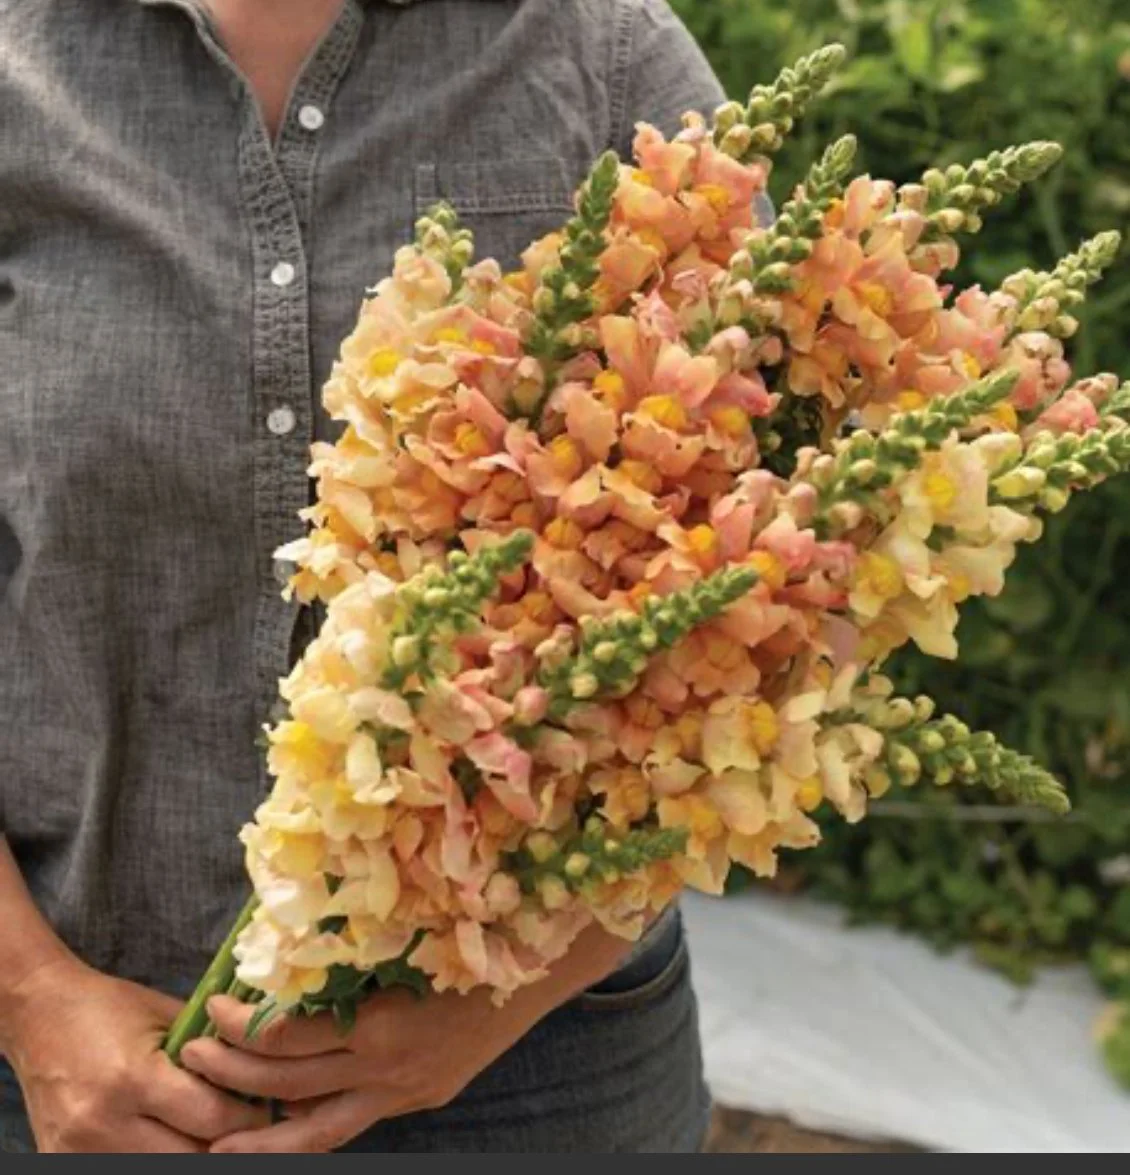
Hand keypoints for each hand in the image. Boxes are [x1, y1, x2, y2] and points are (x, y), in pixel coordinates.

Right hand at [3, 957, 269, 1151]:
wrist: (38, 1014)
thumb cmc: (107, 1008)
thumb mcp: (167, 1015)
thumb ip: (212, 1047)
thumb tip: (261, 1075)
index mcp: (133, 1078)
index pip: (212, 1118)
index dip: (248, 1116)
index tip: (264, 1107)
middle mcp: (103, 1122)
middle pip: (190, 1156)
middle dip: (225, 1143)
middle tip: (244, 1125)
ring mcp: (79, 1150)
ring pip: (160, 1171)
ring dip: (190, 1153)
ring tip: (206, 1131)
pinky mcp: (61, 1163)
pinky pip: (126, 1171)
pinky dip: (154, 1158)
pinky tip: (168, 1136)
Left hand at [183, 920, 637, 1151]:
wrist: (539, 966)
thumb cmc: (470, 933)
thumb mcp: (405, 935)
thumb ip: (348, 953)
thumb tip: (287, 950)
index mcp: (381, 1021)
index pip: (288, 1038)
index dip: (241, 1025)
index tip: (214, 1002)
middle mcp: (388, 1068)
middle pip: (289, 1087)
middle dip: (233, 1077)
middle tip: (192, 1057)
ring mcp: (405, 1091)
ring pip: (318, 1132)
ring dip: (263, 1138)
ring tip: (216, 1145)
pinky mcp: (421, 1099)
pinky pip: (355, 1122)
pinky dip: (316, 1123)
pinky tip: (287, 1123)